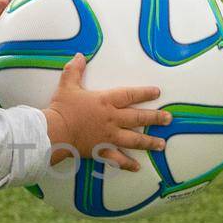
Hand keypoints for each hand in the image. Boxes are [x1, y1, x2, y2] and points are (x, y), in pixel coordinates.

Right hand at [43, 53, 170, 172]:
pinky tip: (137, 167)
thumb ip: (74, 70)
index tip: (157, 92)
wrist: (54, 131)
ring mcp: (109, 136)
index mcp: (106, 101)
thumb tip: (79, 55)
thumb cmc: (61, 108)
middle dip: (155, 118)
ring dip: (149, 142)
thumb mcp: (67, 85)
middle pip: (138, 118)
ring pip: (134, 140)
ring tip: (162, 144)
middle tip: (168, 119)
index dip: (145, 93)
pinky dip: (127, 164)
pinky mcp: (101, 150)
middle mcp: (112, 119)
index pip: (130, 95)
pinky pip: (118, 159)